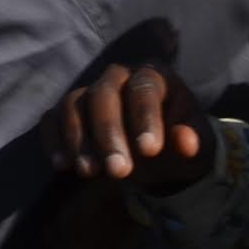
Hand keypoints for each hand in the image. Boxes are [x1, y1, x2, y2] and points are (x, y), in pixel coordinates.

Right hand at [49, 63, 215, 192]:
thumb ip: (192, 140)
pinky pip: (52, 117)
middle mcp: (117, 76)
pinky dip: (53, 139)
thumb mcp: (196, 145)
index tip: (149, 150)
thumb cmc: (179, 143)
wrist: (158, 154)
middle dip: (108, 133)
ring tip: (89, 172)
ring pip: (74, 104)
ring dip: (78, 138)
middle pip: (104, 94)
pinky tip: (61, 164)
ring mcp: (90, 91)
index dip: (145, 117)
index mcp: (153, 76)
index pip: (144, 88)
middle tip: (118, 171)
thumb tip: (187, 142)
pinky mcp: (69, 111)